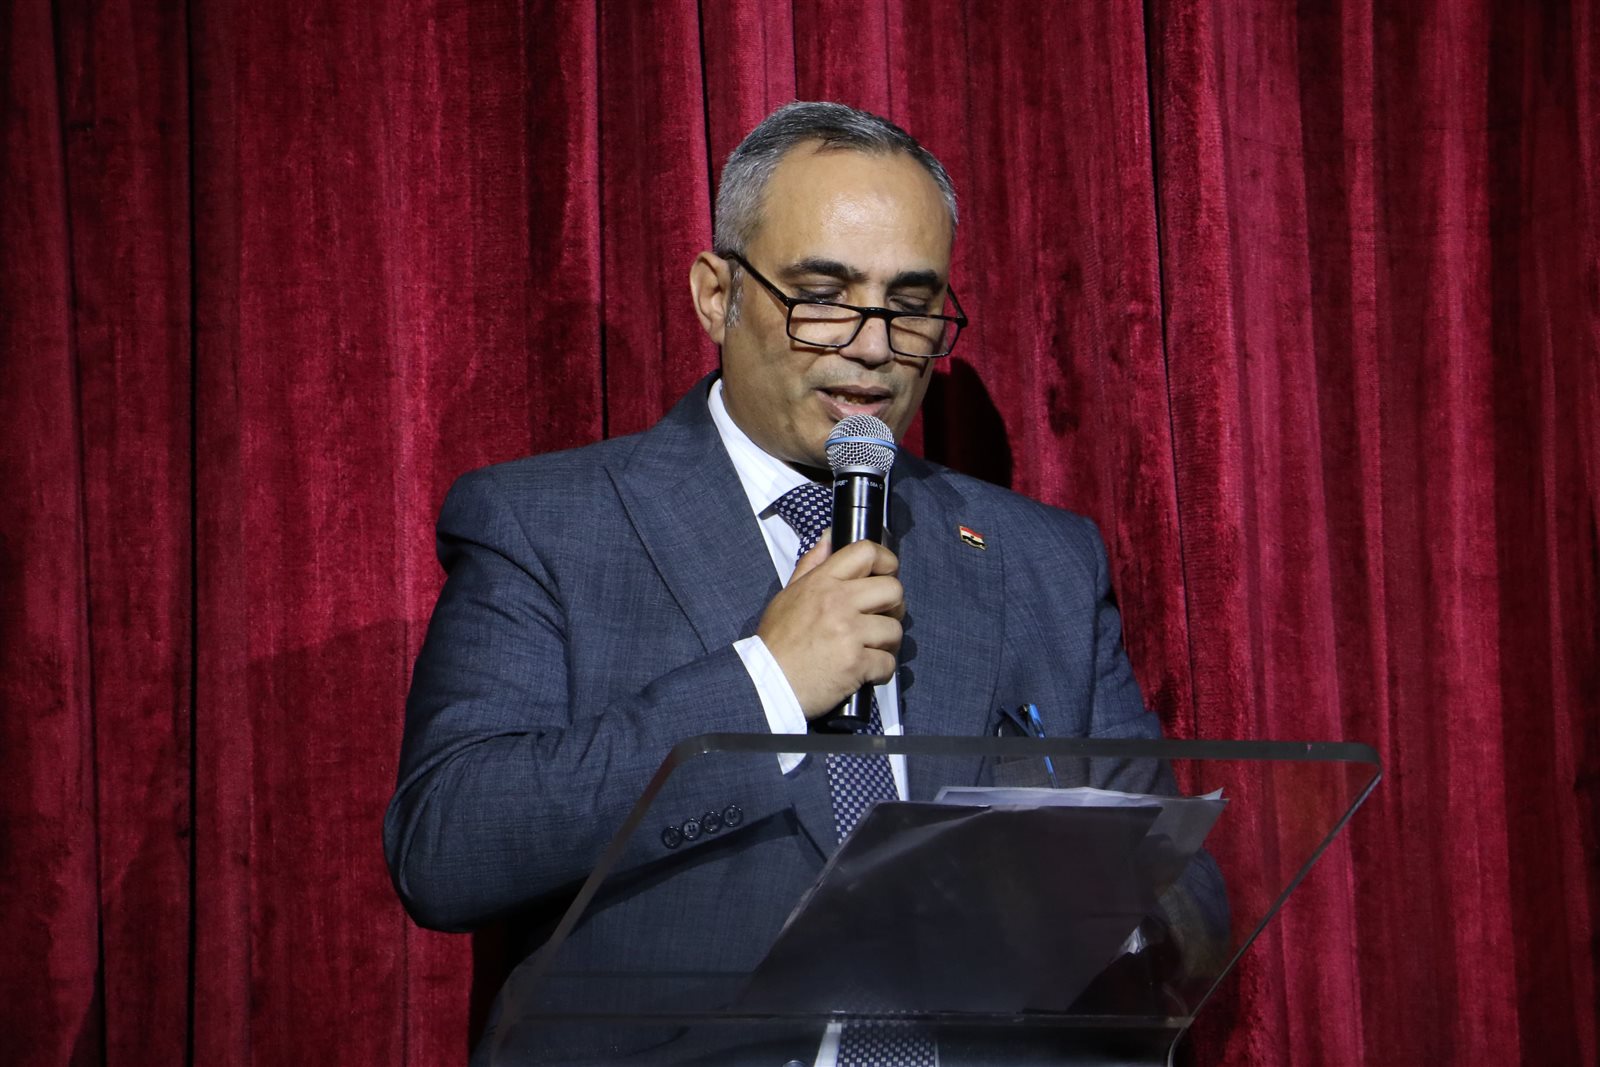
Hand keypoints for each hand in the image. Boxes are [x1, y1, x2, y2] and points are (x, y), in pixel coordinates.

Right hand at [756, 535, 904, 718]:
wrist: (767, 683)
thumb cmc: (777, 641)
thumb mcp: (788, 594)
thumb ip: (812, 564)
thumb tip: (830, 537)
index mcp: (822, 582)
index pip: (866, 552)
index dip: (886, 560)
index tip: (887, 573)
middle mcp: (838, 602)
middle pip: (893, 589)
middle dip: (893, 606)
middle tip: (881, 617)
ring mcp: (848, 633)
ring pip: (895, 629)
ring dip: (887, 642)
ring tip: (870, 648)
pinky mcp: (856, 664)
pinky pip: (888, 662)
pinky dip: (880, 670)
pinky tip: (864, 671)